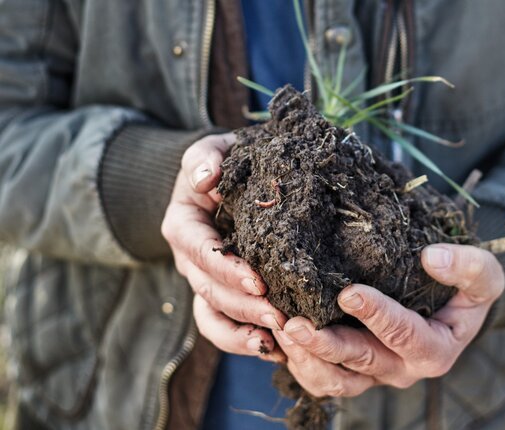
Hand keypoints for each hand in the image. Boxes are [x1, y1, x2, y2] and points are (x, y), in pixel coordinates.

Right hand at [161, 134, 286, 361]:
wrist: (230, 181)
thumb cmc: (226, 163)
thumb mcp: (213, 149)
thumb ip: (205, 157)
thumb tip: (207, 179)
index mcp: (183, 224)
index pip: (198, 250)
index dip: (225, 267)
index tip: (257, 279)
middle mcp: (190, 259)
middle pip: (209, 290)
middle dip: (243, 306)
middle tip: (280, 315)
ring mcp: (204, 281)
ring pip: (214, 315)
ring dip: (244, 330)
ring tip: (279, 338)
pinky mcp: (222, 296)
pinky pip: (225, 327)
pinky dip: (245, 341)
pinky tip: (276, 350)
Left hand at [273, 244, 503, 396]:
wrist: (452, 307)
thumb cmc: (466, 291)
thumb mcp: (485, 276)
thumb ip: (469, 268)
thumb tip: (432, 258)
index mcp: (435, 350)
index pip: (405, 335)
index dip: (378, 315)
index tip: (350, 293)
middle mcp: (402, 370)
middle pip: (362, 362)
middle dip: (327, 344)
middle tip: (295, 323)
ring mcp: (374, 374)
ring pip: (336, 381)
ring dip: (307, 359)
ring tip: (282, 330)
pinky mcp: (353, 371)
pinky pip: (323, 380)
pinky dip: (300, 364)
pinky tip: (281, 337)